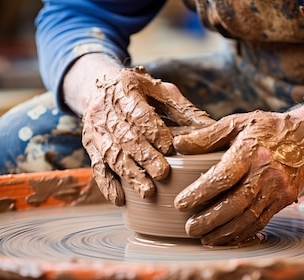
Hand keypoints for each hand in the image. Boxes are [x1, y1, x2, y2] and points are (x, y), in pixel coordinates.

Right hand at [82, 66, 214, 205]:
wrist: (98, 85)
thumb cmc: (138, 90)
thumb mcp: (161, 91)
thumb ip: (184, 110)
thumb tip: (214, 128)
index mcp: (124, 89)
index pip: (137, 112)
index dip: (152, 129)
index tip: (169, 147)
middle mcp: (104, 110)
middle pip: (124, 137)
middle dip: (144, 157)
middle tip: (163, 174)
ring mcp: (95, 130)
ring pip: (110, 154)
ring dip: (129, 174)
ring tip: (148, 191)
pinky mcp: (90, 147)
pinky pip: (96, 168)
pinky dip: (107, 185)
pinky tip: (121, 200)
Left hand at [173, 111, 303, 245]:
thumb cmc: (267, 128)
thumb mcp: (237, 123)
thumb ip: (207, 136)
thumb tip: (178, 145)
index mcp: (250, 152)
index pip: (223, 177)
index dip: (200, 193)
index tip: (181, 203)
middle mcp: (266, 173)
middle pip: (235, 204)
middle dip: (210, 220)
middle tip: (190, 228)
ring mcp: (277, 189)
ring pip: (248, 217)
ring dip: (224, 232)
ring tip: (204, 238)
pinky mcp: (284, 200)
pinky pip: (261, 221)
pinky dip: (242, 233)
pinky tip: (226, 237)